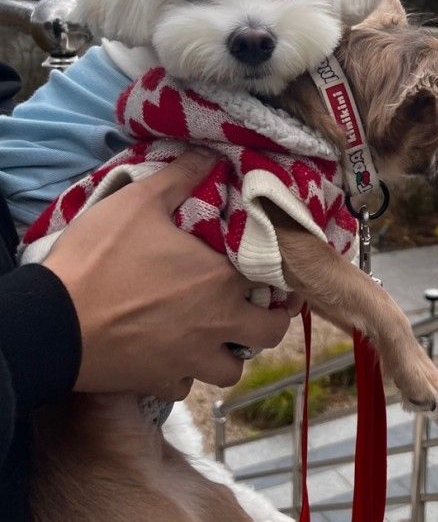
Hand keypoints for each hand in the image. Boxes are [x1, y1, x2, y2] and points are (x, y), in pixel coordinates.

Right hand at [43, 150, 291, 400]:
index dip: (279, 276)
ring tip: (216, 334)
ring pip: (230, 370)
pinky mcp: (158, 383)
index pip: (276, 281)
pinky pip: (185, 386)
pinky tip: (173, 354)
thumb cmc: (101, 257)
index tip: (276, 271)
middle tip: (256, 307)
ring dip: (229, 353)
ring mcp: (189, 359)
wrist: (52, 322)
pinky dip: (184, 374)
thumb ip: (181, 177)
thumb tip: (211, 156)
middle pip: (267, 335)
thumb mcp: (139, 201)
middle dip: (268, 322)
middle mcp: (216, 323)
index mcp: (222, 278)